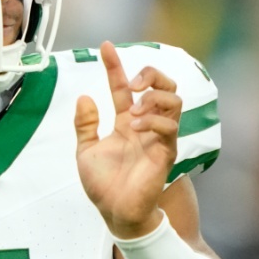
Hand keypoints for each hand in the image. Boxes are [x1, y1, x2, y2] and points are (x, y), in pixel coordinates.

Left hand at [74, 42, 181, 238]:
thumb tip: (84, 97)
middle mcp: (145, 124)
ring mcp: (158, 136)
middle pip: (162, 85)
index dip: (115, 66)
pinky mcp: (166, 151)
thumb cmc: (103, 185)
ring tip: (132, 110)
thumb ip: (85, 125)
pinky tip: (136, 126)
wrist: (114, 212)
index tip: (105, 46)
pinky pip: (170, 126)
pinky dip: (153, 120)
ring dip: (153, 97)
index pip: (123, 87)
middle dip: (150, 74)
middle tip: (131, 85)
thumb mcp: (85, 151)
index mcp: (125, 122)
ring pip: (174, 100)